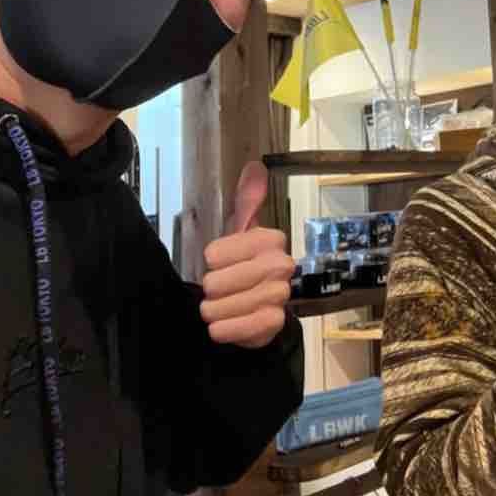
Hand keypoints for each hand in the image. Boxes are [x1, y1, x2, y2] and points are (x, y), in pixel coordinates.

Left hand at [200, 161, 294, 348]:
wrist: (254, 308)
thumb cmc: (241, 265)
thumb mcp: (239, 231)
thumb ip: (246, 201)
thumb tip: (255, 166)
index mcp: (270, 239)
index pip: (224, 250)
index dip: (214, 258)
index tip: (214, 262)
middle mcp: (282, 265)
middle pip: (225, 280)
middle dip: (213, 288)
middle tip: (213, 290)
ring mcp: (280, 295)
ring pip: (231, 304)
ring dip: (215, 310)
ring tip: (214, 309)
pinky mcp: (274, 322)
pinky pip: (244, 326)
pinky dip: (226, 329)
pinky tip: (219, 327)